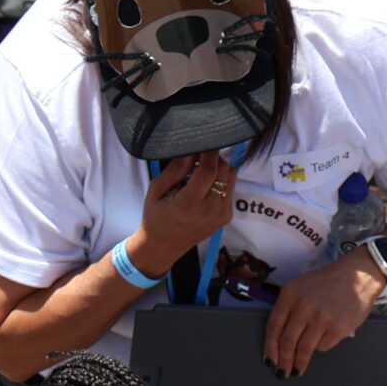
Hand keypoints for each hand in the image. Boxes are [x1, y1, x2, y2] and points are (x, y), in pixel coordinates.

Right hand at [127, 151, 235, 278]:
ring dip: (218, 168)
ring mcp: (221, 215)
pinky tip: (203, 186)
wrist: (163, 246)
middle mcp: (210, 210)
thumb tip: (192, 148)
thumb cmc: (155, 216)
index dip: (209, 150)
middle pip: (224, 170)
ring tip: (199, 172)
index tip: (204, 139)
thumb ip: (176, 168)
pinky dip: (220, 180)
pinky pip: (229, 188)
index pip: (209, 169)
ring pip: (231, 177)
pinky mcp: (226, 217)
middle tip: (197, 157)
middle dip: (213, 158)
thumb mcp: (157, 189)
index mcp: (190, 204)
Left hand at [263, 253, 383, 377]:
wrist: (358, 276)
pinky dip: (321, 347)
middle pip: (287, 341)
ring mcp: (322, 318)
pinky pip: (323, 347)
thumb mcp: (301, 287)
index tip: (269, 360)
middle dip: (283, 361)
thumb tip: (278, 340)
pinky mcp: (338, 328)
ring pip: (304, 349)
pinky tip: (324, 339)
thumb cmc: (328, 283)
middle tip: (282, 372)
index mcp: (290, 294)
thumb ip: (288, 308)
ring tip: (297, 370)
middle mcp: (304, 306)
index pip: (273, 327)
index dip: (270, 347)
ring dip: (299, 363)